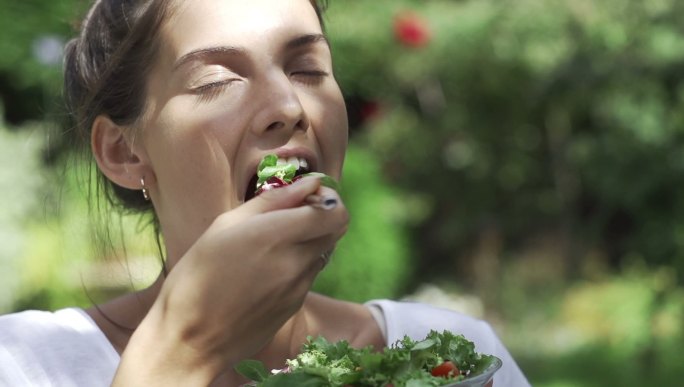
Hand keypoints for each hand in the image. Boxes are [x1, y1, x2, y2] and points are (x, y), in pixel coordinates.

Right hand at [112, 177, 347, 385]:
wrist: (191, 339)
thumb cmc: (196, 276)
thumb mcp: (225, 225)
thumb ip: (274, 200)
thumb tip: (310, 182)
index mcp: (276, 235)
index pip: (334, 212)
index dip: (328, 199)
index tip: (308, 196)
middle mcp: (296, 262)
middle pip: (337, 230)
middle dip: (322, 216)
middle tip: (294, 214)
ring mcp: (299, 287)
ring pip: (324, 252)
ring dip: (310, 241)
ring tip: (271, 245)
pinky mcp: (296, 306)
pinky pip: (309, 274)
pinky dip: (298, 264)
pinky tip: (265, 271)